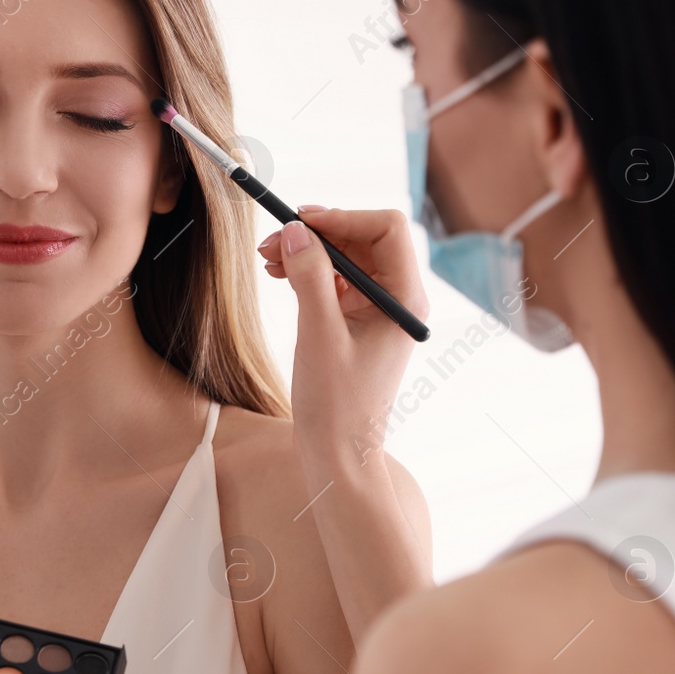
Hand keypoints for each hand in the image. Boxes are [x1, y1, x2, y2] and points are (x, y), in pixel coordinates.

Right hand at [258, 207, 427, 479]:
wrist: (338, 456)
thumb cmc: (337, 405)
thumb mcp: (319, 335)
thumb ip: (309, 277)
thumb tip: (296, 231)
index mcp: (405, 300)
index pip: (386, 230)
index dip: (343, 217)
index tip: (300, 221)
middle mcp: (398, 301)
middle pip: (365, 239)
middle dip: (319, 233)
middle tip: (273, 240)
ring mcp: (378, 312)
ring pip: (347, 259)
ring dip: (309, 251)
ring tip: (269, 257)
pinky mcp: (357, 323)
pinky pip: (336, 282)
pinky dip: (309, 272)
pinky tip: (280, 273)